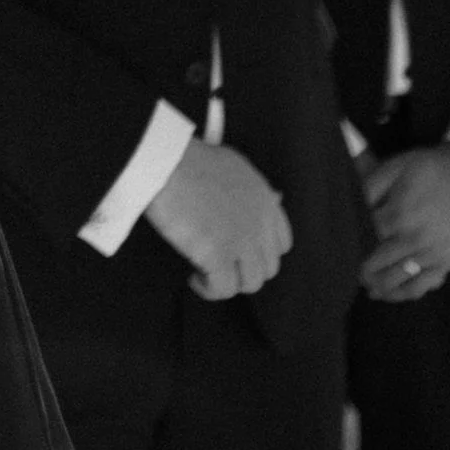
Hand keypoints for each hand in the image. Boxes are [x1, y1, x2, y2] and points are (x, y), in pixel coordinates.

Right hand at [145, 139, 293, 302]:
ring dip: (229, 282)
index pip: (281, 244)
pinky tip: (194, 277)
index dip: (260, 252)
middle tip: (218, 263)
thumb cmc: (190, 160)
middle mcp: (260, 223)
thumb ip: (252, 189)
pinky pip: (224, 289)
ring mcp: (242, 241)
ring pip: (250, 283)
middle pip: (267, 267)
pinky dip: (209, 289)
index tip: (240, 252)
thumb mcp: (233, 166)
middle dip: (244, 269)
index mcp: (265, 201)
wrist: (167, 162)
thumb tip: (274, 198)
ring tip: (204, 271)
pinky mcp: (218, 255)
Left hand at [359, 141, 449, 300]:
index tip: (339, 252)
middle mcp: (415, 239)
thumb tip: (349, 207)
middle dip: (359, 270)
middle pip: (377, 266)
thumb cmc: (427, 170)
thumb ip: (369, 187)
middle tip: (347, 270)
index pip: (364, 241)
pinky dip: (402, 294)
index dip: (350, 248)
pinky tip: (387, 293)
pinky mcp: (447, 261)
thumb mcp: (394, 168)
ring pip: (397, 281)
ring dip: (376, 286)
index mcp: (399, 215)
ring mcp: (433, 253)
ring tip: (364, 284)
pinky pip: (422, 286)